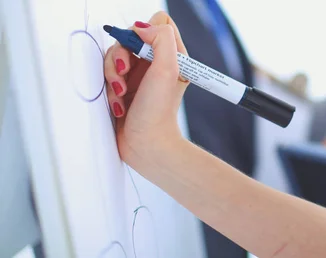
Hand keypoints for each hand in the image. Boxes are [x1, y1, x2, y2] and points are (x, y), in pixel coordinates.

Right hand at [104, 11, 188, 162]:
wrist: (147, 146)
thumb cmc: (159, 112)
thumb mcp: (168, 69)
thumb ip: (161, 39)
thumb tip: (141, 26)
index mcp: (173, 56)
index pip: (158, 23)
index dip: (144, 32)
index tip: (139, 51)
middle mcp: (156, 64)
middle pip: (129, 39)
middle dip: (121, 56)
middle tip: (124, 74)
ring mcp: (139, 77)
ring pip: (115, 57)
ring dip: (113, 76)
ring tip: (121, 95)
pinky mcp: (125, 89)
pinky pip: (109, 76)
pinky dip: (111, 90)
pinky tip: (119, 106)